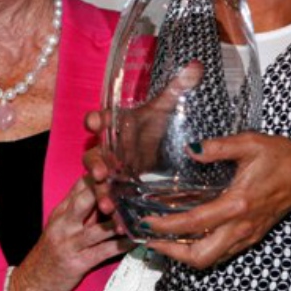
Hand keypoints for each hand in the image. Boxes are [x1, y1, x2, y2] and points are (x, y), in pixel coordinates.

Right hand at [5, 177, 130, 290]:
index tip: (121, 171)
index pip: (81, 184)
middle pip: (87, 199)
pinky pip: (104, 251)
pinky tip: (136, 241)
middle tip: (132, 189)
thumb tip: (108, 195)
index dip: (100, 174)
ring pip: (99, 227)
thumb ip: (81, 210)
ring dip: (121, 222)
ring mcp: (70, 242)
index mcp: (62, 211)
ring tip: (141, 217)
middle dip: (109, 192)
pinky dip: (122, 246)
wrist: (33, 281)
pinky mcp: (78, 262)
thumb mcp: (62, 225)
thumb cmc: (53, 251)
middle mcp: (65, 223)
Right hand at [83, 60, 204, 220]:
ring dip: (101, 192)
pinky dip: (116, 213)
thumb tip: (196, 66)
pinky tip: (121, 224)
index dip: (96, 120)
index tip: (94, 122)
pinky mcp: (120, 191)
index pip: (103, 119)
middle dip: (95, 163)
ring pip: (99, 182)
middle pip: (95, 154)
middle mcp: (111, 148)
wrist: (162, 153)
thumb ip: (178, 89)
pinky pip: (113, 201)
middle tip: (100, 172)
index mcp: (119, 125)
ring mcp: (113, 171)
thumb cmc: (158, 127)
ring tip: (107, 205)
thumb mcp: (167, 110)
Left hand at [135, 131, 290, 268]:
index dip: (166, 226)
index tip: (147, 220)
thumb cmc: (282, 158)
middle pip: (201, 257)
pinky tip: (186, 237)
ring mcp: (247, 235)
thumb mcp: (250, 143)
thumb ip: (218, 146)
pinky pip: (221, 253)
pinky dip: (200, 250)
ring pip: (211, 260)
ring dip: (183, 255)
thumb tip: (191, 149)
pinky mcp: (250, 237)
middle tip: (149, 239)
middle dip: (171, 253)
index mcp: (238, 204)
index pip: (194, 224)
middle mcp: (241, 227)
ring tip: (162, 240)